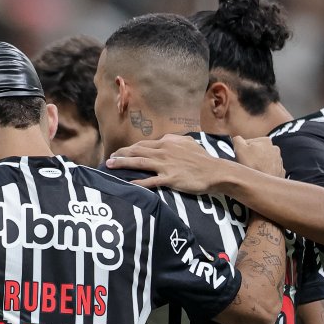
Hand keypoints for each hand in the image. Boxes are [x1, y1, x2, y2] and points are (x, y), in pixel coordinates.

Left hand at [105, 134, 226, 193]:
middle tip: (108, 159)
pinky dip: (138, 182)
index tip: (119, 153)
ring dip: (122, 163)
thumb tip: (164, 139)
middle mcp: (164, 151)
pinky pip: (150, 181)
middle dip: (120, 154)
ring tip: (109, 165)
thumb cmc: (203, 158)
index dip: (129, 148)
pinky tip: (127, 183)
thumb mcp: (188, 143)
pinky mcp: (170, 178)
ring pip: (139, 162)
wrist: (215, 171)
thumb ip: (174, 140)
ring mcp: (166, 165)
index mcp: (168, 142)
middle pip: (136, 151)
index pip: (143, 144)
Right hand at [231, 136, 284, 177]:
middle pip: (256, 151)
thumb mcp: (239, 149)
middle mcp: (275, 149)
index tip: (239, 157)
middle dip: (250, 157)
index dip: (240, 150)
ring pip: (262, 161)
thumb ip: (237, 139)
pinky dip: (263, 172)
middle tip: (244, 165)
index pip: (247, 142)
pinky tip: (258, 176)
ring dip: (257, 165)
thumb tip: (237, 139)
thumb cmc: (252, 167)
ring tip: (251, 172)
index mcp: (265, 140)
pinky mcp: (279, 172)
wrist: (264, 187)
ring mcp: (278, 161)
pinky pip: (268, 170)